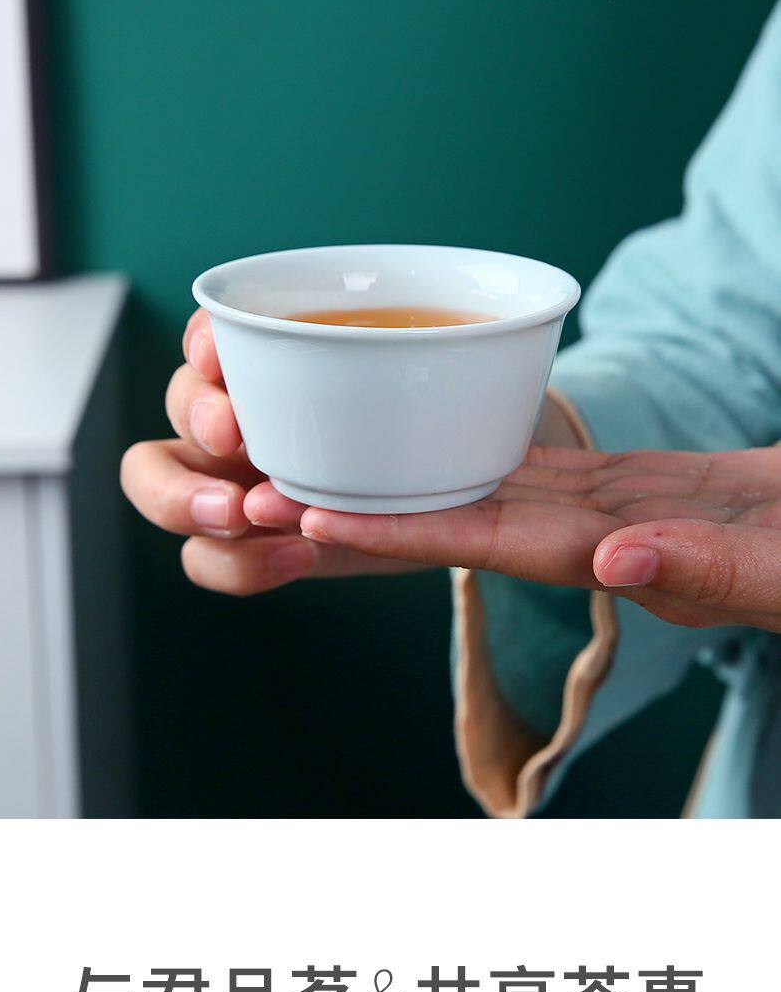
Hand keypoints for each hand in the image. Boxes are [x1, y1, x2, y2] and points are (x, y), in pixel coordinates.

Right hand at [120, 310, 423, 593]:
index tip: (220, 353)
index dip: (202, 341)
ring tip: (240, 513)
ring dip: (184, 497)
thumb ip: (431, 377)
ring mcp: (231, 482)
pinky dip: (241, 562)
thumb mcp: (452, 396)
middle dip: (194, 412)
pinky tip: (299, 553)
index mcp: (278, 367)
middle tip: (234, 435)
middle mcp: (241, 418)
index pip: (213, 337)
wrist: (470, 505)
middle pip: (177, 402)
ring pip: (156, 480)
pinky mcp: (248, 547)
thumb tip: (441, 353)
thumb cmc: (451, 430)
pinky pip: (205, 560)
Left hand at [269, 444, 780, 631]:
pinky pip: (530, 465)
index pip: (485, 541)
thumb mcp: (776, 566)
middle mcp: (589, 541)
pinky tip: (427, 423)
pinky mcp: (622, 486)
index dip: (398, 529)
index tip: (311, 516)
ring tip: (316, 453)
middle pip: (459, 518)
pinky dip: (472, 446)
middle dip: (365, 507)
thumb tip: (613, 566)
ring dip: (403, 477)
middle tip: (262, 488)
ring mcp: (601, 514)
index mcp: (617, 559)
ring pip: (484, 489)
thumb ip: (702, 568)